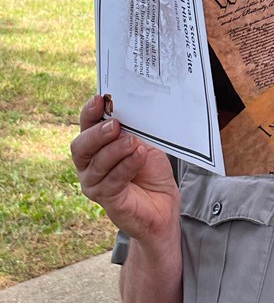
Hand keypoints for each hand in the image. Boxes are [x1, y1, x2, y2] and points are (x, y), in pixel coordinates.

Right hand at [70, 95, 179, 244]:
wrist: (163, 203)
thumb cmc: (149, 169)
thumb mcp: (144, 142)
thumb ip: (134, 130)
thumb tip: (132, 112)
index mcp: (96, 146)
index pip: (86, 126)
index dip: (89, 113)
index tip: (99, 99)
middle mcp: (89, 164)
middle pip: (81, 147)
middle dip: (97, 133)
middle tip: (114, 124)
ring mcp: (95, 183)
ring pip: (97, 164)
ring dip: (116, 150)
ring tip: (133, 142)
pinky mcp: (107, 199)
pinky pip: (113, 180)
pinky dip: (127, 165)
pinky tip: (139, 155)